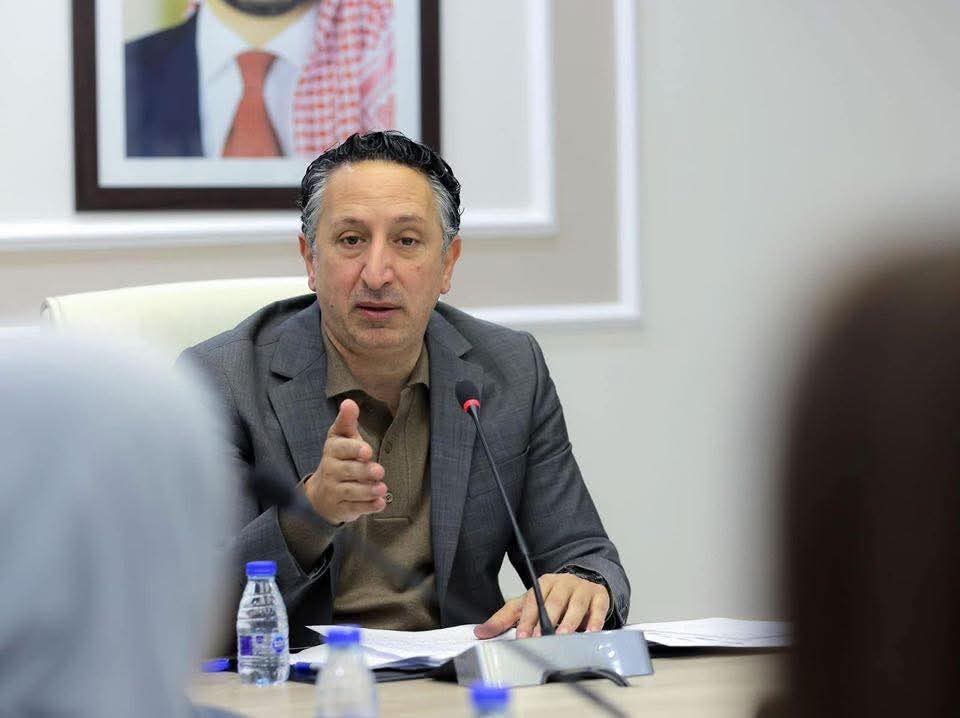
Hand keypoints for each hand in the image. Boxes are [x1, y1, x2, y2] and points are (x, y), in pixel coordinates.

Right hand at [303, 399, 387, 523]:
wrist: (322, 492)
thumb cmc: (339, 458)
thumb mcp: (341, 437)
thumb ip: (347, 421)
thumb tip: (349, 402)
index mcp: (332, 450)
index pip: (341, 449)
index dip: (354, 449)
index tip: (367, 451)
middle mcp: (331, 470)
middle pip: (348, 471)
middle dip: (364, 471)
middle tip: (379, 471)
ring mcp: (334, 491)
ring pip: (351, 491)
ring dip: (367, 490)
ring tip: (382, 488)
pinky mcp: (341, 508)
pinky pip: (354, 508)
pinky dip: (367, 507)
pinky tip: (380, 504)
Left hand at [474, 573, 609, 638]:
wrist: (583, 583)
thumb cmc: (552, 598)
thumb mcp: (526, 605)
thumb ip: (504, 619)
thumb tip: (481, 632)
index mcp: (543, 583)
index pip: (533, 600)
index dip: (527, 619)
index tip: (523, 636)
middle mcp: (562, 583)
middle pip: (554, 601)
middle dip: (547, 620)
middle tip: (541, 637)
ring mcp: (581, 589)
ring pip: (575, 604)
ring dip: (570, 621)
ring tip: (563, 635)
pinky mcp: (599, 596)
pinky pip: (598, 608)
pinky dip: (595, 620)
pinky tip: (591, 632)